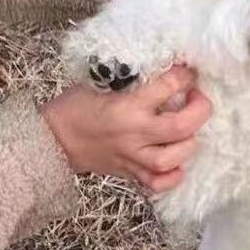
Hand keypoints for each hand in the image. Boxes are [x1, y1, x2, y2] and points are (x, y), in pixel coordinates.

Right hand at [41, 65, 210, 192]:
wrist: (50, 140)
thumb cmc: (75, 106)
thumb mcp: (100, 81)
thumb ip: (132, 78)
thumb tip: (164, 66)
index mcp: (126, 107)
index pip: (168, 87)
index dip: (184, 75)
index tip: (188, 70)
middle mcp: (133, 134)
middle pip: (180, 127)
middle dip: (199, 109)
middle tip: (197, 97)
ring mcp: (131, 158)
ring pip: (171, 160)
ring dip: (188, 143)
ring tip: (189, 129)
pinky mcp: (128, 174)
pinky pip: (156, 183)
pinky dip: (172, 176)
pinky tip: (177, 161)